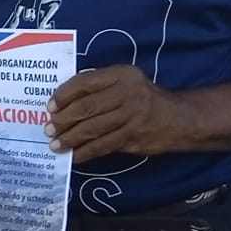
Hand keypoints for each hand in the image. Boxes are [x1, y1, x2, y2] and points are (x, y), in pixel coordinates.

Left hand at [45, 64, 193, 163]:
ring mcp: (133, 115)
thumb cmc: (145, 99)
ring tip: (56, 144)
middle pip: (86, 107)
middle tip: (49, 129)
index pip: (85, 82)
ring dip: (70, 138)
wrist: (182, 118)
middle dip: (63, 120)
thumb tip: (62, 104)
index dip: (63, 95)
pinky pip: (103, 145)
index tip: (49, 107)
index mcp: (122, 74)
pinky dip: (85, 152)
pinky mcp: (135, 136)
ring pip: (92, 128)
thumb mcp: (126, 83)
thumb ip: (100, 88)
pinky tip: (74, 156)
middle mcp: (128, 92)